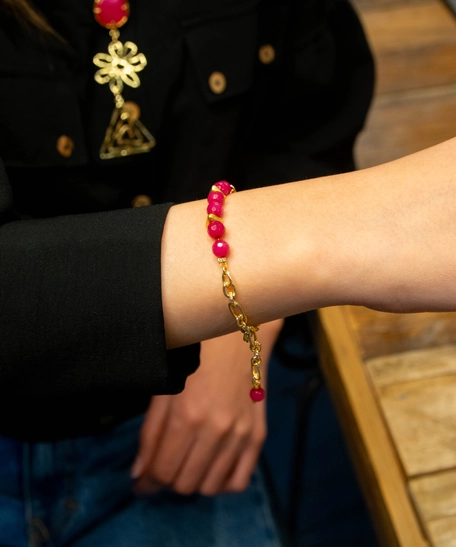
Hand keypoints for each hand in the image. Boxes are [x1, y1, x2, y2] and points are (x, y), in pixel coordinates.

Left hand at [131, 319, 282, 495]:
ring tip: (187, 463)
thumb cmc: (194, 356)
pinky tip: (212, 467)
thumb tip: (139, 473)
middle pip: (184, 484)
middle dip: (168, 479)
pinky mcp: (258, 435)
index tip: (141, 482)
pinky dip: (222, 483)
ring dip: (192, 481)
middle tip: (165, 464)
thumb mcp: (165, 388)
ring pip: (209, 487)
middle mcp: (216, 431)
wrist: (237, 336)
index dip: (146, 482)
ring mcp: (240, 435)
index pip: (162, 471)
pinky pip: (239, 482)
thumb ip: (151, 432)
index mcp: (187, 416)